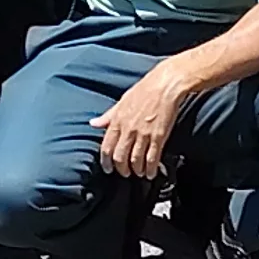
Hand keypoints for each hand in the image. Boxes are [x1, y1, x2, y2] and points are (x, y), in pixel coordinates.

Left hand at [92, 64, 193, 181]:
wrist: (165, 85)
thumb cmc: (143, 91)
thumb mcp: (121, 102)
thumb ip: (107, 116)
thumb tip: (93, 123)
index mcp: (117, 121)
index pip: (106, 148)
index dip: (106, 162)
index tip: (108, 169)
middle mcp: (128, 130)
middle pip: (120, 157)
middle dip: (121, 169)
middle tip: (125, 173)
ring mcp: (144, 134)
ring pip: (136, 160)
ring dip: (136, 171)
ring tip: (139, 173)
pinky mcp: (159, 136)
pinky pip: (152, 158)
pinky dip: (151, 169)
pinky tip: (151, 173)